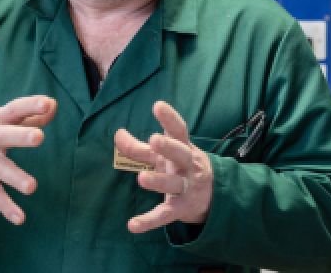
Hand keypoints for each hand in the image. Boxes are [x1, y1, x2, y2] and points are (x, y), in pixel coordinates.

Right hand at [0, 95, 56, 223]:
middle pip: (6, 135)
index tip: (48, 104)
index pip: (16, 108)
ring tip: (31, 187)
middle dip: (21, 136)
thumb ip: (27, 115)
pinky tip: (19, 218)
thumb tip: (54, 106)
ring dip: (15, 177)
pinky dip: (5, 207)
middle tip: (39, 137)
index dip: (31, 105)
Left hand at [114, 100, 214, 232]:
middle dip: (169, 147)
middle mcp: (188, 166)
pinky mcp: (180, 209)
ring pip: (173, 184)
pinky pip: (164, 215)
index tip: (157, 105)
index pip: (179, 130)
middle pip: (181, 154)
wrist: (213, 196)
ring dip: (158, 181)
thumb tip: (117, 134)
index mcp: (184, 148)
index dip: (169, 118)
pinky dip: (148, 221)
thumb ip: (139, 147)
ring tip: (141, 178)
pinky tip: (132, 225)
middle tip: (154, 139)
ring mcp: (186, 187)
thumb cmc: (182, 168)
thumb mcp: (165, 155)